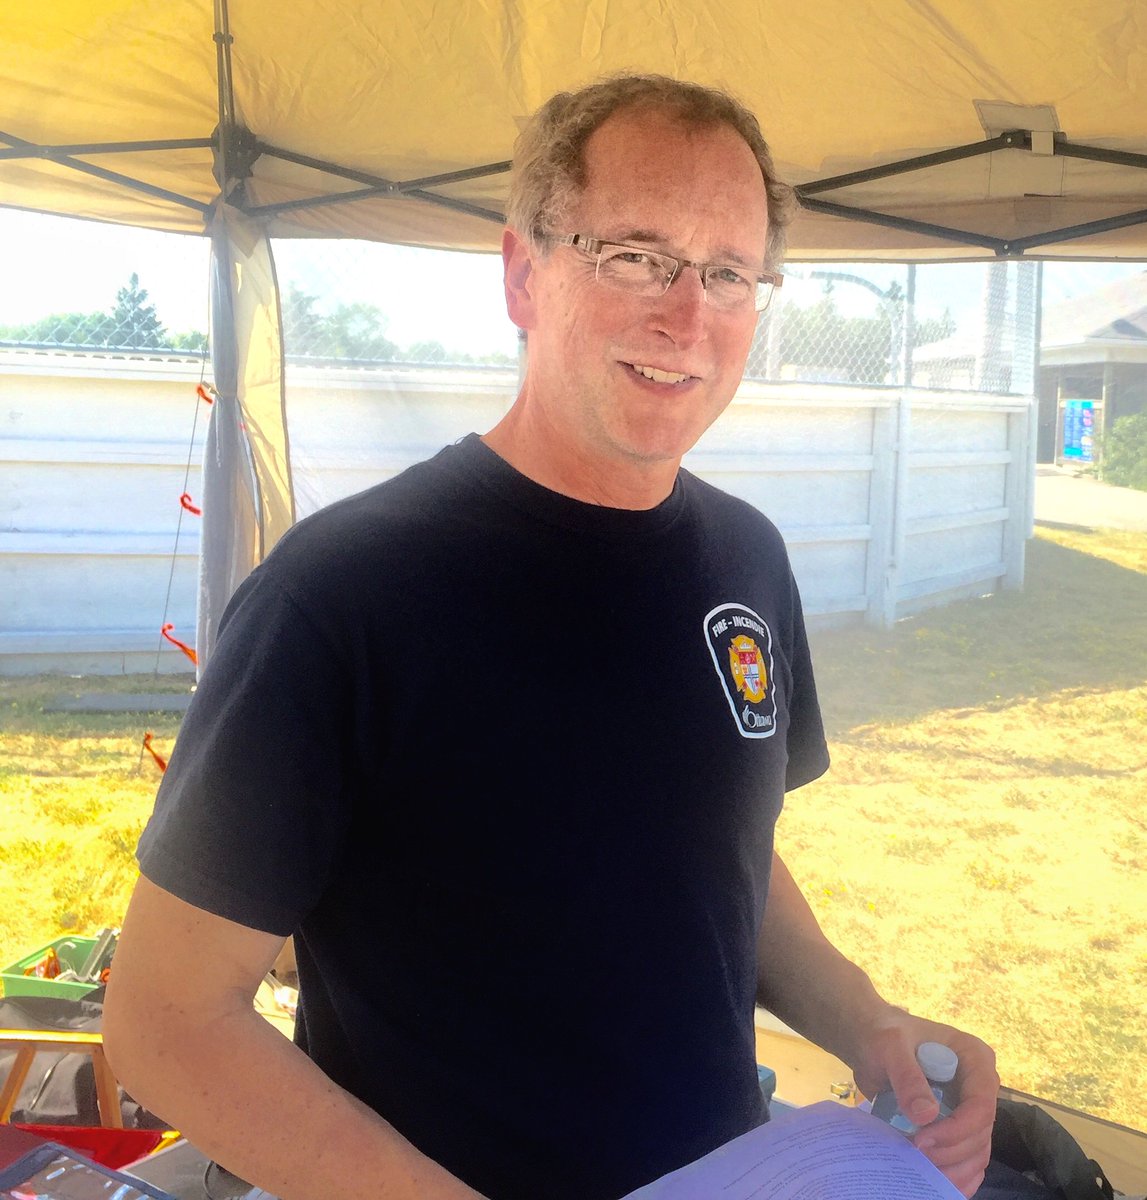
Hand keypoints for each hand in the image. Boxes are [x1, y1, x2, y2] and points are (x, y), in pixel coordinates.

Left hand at [850, 1007, 997, 1196]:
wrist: (870, 1041)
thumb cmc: (882, 1035)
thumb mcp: (889, 1046)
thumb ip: (907, 1076)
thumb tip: (926, 1116)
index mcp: (975, 1058)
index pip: (981, 1104)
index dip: (957, 1129)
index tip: (922, 1140)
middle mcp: (980, 1086)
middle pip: (980, 1133)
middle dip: (950, 1152)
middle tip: (914, 1155)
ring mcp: (970, 1109)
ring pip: (976, 1152)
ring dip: (952, 1168)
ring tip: (919, 1170)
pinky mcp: (957, 1127)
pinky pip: (966, 1159)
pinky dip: (954, 1174)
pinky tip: (934, 1182)